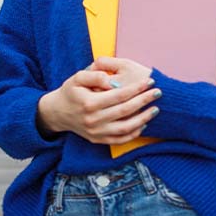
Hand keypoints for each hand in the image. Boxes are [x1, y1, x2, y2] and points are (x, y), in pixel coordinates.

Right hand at [37, 59, 160, 144]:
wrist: (57, 112)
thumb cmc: (71, 91)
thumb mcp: (78, 77)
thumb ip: (95, 75)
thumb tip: (112, 81)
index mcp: (89, 103)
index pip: (119, 95)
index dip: (137, 88)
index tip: (150, 81)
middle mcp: (93, 120)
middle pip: (125, 111)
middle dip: (144, 101)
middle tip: (158, 92)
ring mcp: (96, 132)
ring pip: (125, 128)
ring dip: (143, 119)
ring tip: (155, 109)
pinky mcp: (98, 140)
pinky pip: (120, 140)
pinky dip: (134, 133)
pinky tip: (144, 123)